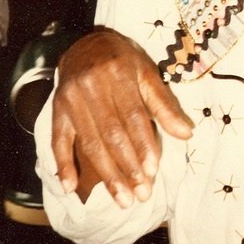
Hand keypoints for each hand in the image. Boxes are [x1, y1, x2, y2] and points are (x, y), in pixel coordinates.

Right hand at [51, 28, 193, 207]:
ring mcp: (71, 99)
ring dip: (105, 174)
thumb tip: (186, 134)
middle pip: (111, 134)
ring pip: (89, 142)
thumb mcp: (146, 72)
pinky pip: (58, 140)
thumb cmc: (122, 60)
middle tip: (140, 195)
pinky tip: (70, 187)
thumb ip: (164, 104)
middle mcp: (92, 86)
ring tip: (122, 199)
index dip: (143, 144)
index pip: (132, 116)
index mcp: (118, 74)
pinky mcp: (56, 109)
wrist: (83, 44)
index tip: (153, 172)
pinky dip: (63, 164)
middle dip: (127, 167)